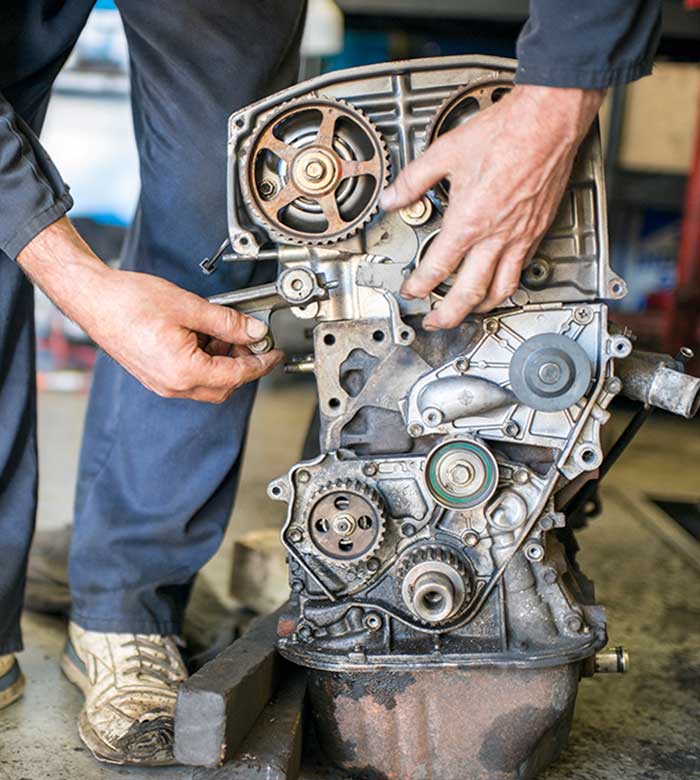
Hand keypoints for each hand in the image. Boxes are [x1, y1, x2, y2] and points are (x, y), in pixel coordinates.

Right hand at [18, 217, 281, 402]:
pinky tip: (202, 336)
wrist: (93, 299)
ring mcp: (162, 384)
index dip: (261, 364)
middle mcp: (172, 385)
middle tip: (249, 338)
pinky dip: (205, 361)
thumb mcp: (190, 307)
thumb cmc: (130, 301)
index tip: (274, 354)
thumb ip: (227, 323)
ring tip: (221, 331)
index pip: (237, 375)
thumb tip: (254, 332)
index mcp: (184, 371)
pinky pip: (190, 377)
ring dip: (222, 362)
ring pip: (208, 384)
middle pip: (224, 387)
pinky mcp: (155, 376)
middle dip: (242, 364)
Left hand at [380, 85, 604, 329]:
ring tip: (467, 311)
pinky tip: (498, 281)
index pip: (437, 269)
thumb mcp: (445, 152)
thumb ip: (414, 180)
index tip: (411, 292)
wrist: (548, 120)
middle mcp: (495, 236)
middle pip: (469, 294)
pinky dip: (506, 284)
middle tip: (435, 322)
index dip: (419, 287)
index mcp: (469, 221)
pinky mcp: (538, 230)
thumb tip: (392, 198)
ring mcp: (520, 237)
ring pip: (501, 290)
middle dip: (448, 316)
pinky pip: (521, 269)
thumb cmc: (505, 132)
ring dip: (480, 307)